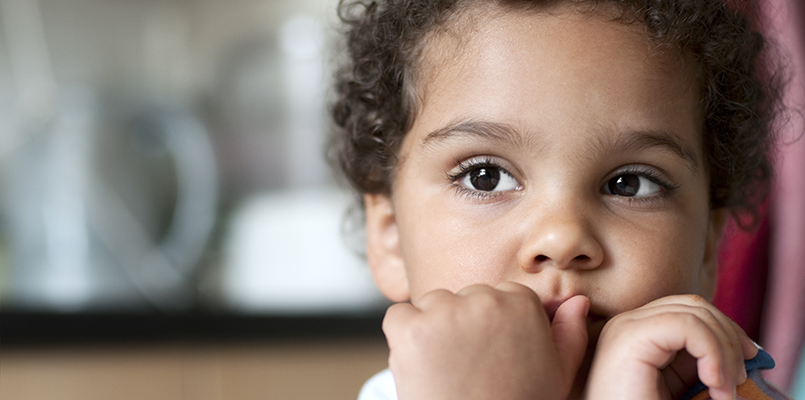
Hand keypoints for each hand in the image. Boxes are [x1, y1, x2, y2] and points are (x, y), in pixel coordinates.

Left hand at [382, 282, 589, 399]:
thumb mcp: (556, 375)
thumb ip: (569, 334)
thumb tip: (576, 301)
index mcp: (521, 304)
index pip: (500, 296)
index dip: (492, 328)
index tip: (492, 356)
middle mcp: (484, 300)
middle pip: (463, 298)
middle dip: (462, 326)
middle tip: (468, 368)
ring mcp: (445, 313)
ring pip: (431, 305)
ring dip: (432, 330)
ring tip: (447, 371)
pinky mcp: (411, 329)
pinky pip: (398, 317)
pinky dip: (403, 338)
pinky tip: (422, 367)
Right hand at [585, 295, 758, 399]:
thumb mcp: (680, 387)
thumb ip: (699, 363)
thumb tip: (744, 345)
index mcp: (637, 334)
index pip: (689, 309)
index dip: (725, 331)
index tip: (745, 367)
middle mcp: (626, 324)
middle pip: (694, 305)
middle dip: (730, 338)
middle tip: (737, 382)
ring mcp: (625, 327)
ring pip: (694, 311)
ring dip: (725, 351)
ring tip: (724, 391)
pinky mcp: (630, 337)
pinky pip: (687, 325)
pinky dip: (713, 353)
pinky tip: (714, 384)